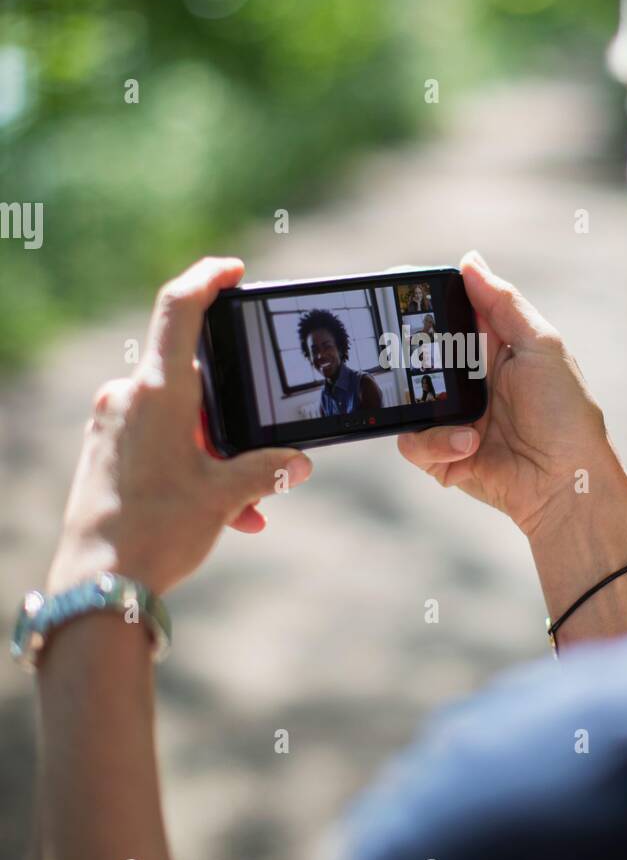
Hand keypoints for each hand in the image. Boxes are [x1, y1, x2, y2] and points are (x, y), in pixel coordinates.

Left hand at [46, 257, 312, 597]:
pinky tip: (225, 515)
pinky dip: (193, 467)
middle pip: (193, 379)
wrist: (96, 589)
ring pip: (180, 419)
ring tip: (247, 504)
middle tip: (264, 448)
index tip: (234, 270)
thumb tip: (298, 461)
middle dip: (234, 414)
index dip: (209, 278)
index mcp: (157, 392)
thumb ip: (266, 470)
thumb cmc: (156, 533)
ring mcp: (112, 426)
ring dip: (217, 452)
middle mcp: (127, 398)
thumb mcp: (223, 497)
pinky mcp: (105, 454)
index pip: (180, 308)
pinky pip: (158, 443)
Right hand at [397, 253, 626, 640]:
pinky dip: (437, 444)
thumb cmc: (566, 415)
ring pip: (407, 402)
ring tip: (470, 427)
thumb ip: (503, 304)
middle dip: (410, 358)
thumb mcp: (542, 347)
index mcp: (493, 351)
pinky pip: (414, 443)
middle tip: (407, 354)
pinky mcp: (443, 457)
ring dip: (433, 412)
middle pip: (418, 358)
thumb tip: (468, 260)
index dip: (425, 305)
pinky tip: (469, 446)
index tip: (403, 290)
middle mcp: (469, 383)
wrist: (567, 485)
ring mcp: (453, 420)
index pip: (450, 317)